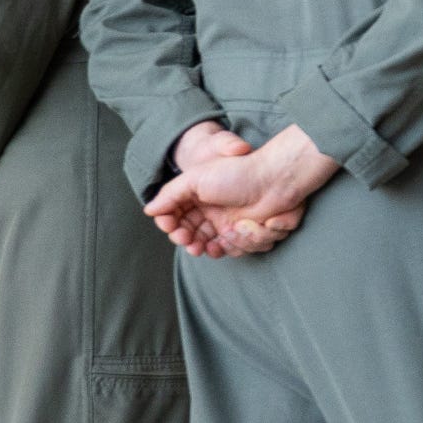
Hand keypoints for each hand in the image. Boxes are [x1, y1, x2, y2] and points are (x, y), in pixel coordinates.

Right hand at [147, 123, 338, 257]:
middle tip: (192, 243)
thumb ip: (170, 194)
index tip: (172, 229)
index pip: (177, 220)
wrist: (273, 179)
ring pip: (217, 247)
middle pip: (193, 238)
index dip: (172, 227)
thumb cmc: (235, 174)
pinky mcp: (249, 234)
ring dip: (221, 244)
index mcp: (197, 199)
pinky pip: (240, 249)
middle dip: (191, 242)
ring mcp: (231, 225)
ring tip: (225, 236)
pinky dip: (243, 242)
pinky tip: (244, 231)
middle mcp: (212, 214)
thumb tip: (149, 210)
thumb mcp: (195, 178)